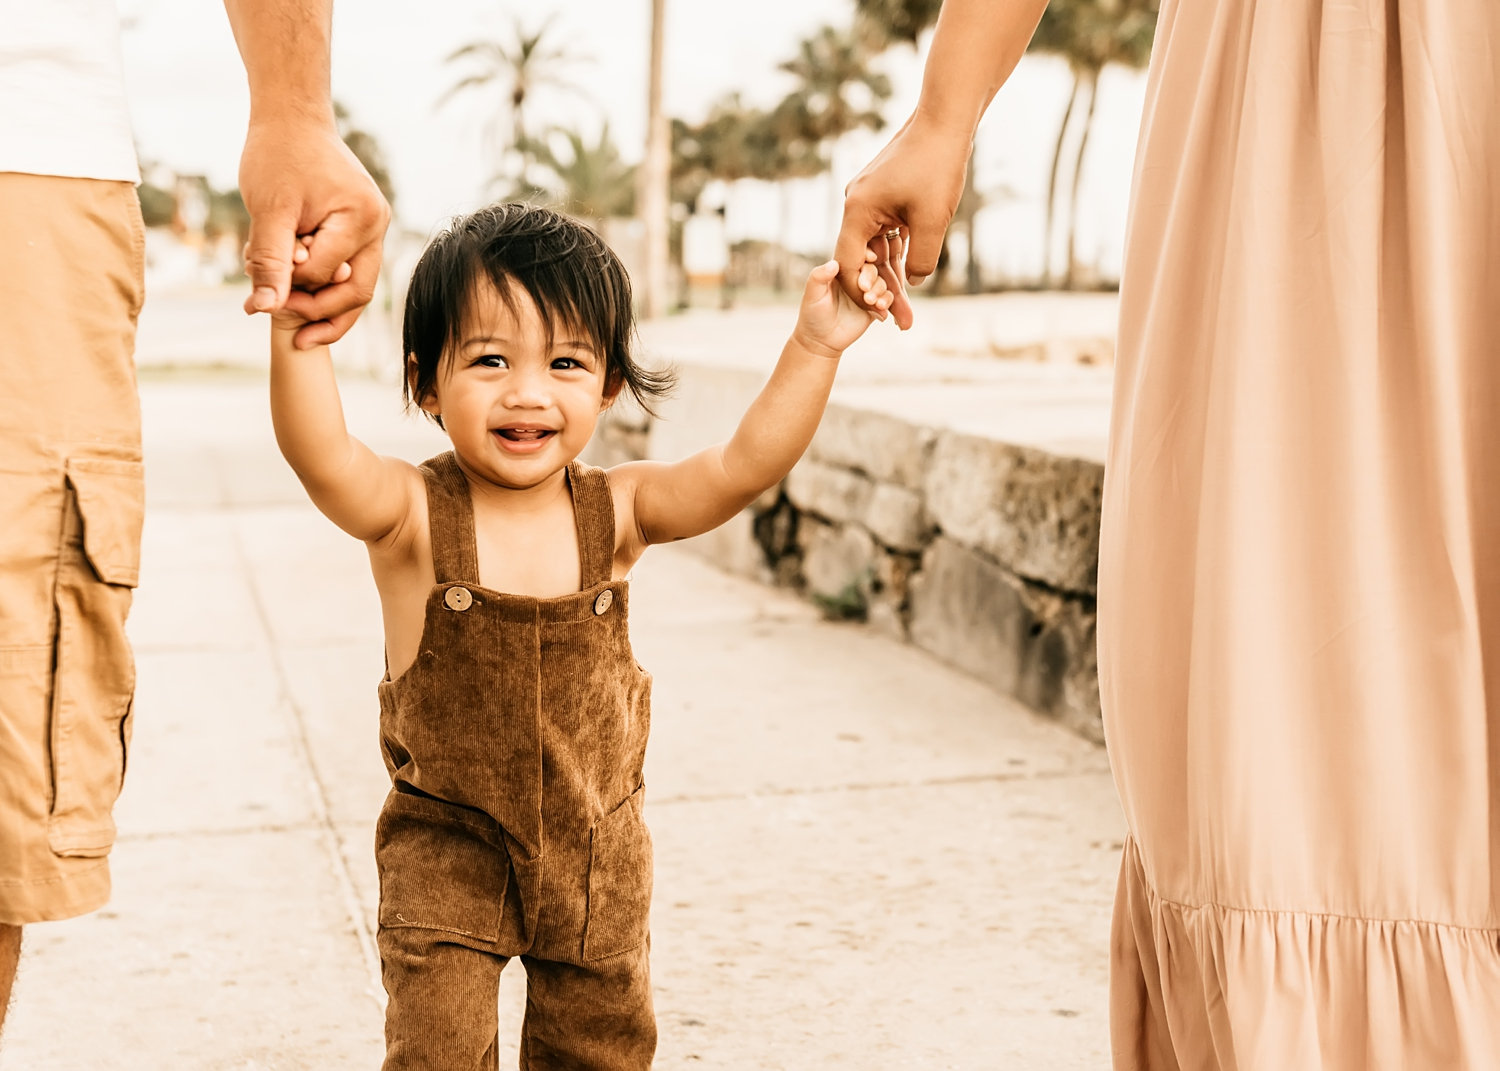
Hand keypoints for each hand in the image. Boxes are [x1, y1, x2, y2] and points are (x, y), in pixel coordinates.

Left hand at [239, 117, 389, 348]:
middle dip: (316, 311)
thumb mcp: (268, 210)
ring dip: (320, 302)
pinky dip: (322, 281)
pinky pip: (348, 268)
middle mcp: (377, 225)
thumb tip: (264, 310)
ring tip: (286, 312)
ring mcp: (373, 228)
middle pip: (356, 293)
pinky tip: (294, 288)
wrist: (291, 117)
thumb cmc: (278, 154)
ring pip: (356, 286)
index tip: (253, 277)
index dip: (290, 284)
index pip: (327, 274)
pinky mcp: (361, 227)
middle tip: (279, 320)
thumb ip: (270, 261)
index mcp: (360, 218)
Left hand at [792, 251, 892, 358]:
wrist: (821, 341)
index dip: (866, 254)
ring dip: (880, 290)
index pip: (858, 256)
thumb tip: (833, 263)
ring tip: (871, 301)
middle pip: (873, 269)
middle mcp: (857, 278)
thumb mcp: (812, 295)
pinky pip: (887, 300)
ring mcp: (867, 292)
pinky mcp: (874, 307)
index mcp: (842, 270)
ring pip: (882, 284)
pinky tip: (880, 308)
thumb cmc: (812, 315)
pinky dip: (887, 302)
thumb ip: (819, 277)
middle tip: (864, 289)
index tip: (870, 257)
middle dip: (872, 276)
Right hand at [835, 111, 971, 329]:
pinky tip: (910, 273)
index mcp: (857, 211)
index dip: (863, 295)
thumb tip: (914, 284)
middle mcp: (856, 204)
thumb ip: (921, 260)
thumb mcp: (932, 222)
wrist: (946, 120)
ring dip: (891, 273)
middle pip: (862, 258)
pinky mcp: (883, 193)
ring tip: (907, 304)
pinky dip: (897, 251)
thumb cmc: (938, 167)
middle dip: (880, 290)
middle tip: (900, 319)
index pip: (849, 264)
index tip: (879, 318)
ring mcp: (868, 198)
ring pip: (876, 246)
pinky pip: (885, 230)